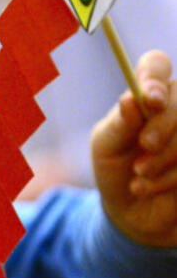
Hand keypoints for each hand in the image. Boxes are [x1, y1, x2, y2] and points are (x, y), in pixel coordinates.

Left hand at [91, 49, 176, 246]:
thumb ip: (119, 124)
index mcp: (150, 93)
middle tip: (145, 146)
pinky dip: (172, 178)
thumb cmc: (117, 169)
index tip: (150, 100)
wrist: (133, 212)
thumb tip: (131, 99)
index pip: (156, 65)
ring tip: (139, 175)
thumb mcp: (107, 147)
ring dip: (164, 158)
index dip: (155, 78)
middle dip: (163, 125)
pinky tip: (150, 187)